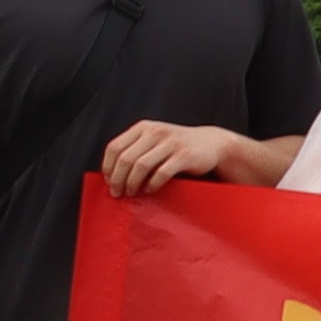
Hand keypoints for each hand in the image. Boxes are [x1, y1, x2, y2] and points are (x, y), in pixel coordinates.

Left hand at [93, 121, 238, 194]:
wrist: (212, 143)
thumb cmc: (178, 147)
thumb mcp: (154, 140)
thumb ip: (135, 150)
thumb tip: (111, 174)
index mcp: (143, 127)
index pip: (114, 147)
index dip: (108, 167)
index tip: (108, 181)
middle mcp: (155, 132)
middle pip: (125, 159)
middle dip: (117, 179)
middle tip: (117, 192)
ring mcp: (171, 143)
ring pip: (140, 166)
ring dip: (132, 184)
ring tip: (131, 193)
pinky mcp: (185, 156)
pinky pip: (161, 173)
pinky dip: (152, 185)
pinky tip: (150, 189)